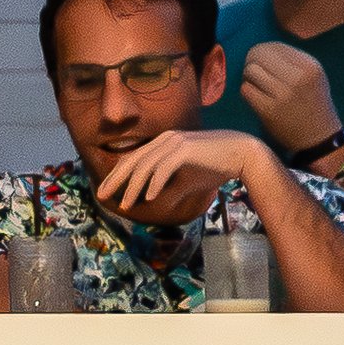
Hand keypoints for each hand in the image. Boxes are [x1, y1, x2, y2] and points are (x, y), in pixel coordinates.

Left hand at [93, 128, 268, 221]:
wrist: (242, 155)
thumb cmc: (214, 167)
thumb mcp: (185, 180)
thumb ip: (167, 187)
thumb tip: (151, 201)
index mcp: (162, 143)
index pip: (133, 159)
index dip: (116, 176)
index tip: (105, 192)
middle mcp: (165, 140)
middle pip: (132, 161)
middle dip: (115, 180)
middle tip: (101, 196)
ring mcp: (175, 142)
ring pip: (145, 166)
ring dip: (133, 187)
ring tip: (125, 205)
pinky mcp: (186, 149)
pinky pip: (164, 168)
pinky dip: (155, 184)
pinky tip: (150, 199)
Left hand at [239, 43, 341, 160]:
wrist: (319, 137)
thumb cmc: (313, 104)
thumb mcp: (313, 76)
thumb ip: (292, 61)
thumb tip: (260, 50)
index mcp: (310, 66)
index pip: (275, 46)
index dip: (263, 51)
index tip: (262, 61)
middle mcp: (298, 77)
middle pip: (259, 55)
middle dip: (252, 61)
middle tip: (254, 72)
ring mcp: (283, 95)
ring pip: (250, 71)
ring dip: (249, 77)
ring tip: (256, 85)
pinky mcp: (269, 111)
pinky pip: (246, 90)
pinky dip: (247, 91)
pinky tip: (256, 97)